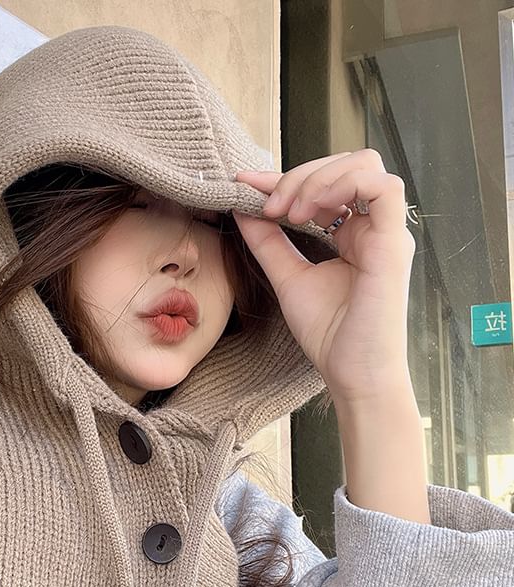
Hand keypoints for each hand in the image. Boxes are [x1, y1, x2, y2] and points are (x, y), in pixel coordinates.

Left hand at [232, 149, 416, 403]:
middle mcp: (373, 228)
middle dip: (299, 175)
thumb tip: (241, 204)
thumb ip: (267, 241)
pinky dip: (341, 186)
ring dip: (317, 179)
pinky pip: (382, 188)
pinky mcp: (394, 244)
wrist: (351, 373)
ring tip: (287, 211)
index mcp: (353, 234)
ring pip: (364, 166)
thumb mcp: (287, 277)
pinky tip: (309, 213)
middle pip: (346, 165)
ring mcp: (386, 233)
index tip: (244, 183)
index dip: (283, 178)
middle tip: (269, 205)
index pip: (325, 184)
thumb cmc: (329, 333)